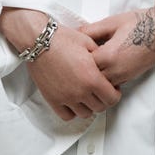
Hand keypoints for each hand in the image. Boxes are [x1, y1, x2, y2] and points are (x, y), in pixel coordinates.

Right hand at [0, 7, 121, 121]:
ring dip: (88, 106)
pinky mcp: (52, 99)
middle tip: (100, 90)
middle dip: (103, 99)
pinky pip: (67, 115)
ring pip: (85, 114)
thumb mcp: (89, 44)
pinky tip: (73, 101)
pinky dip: (72, 111)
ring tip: (86, 95)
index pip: (112, 99)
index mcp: (92, 78)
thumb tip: (108, 67)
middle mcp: (80, 92)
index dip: (115, 93)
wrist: (39, 41)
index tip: (112, 88)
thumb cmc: (63, 39)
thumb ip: (101, 59)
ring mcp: (65, 97)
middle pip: (100, 108)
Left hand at [80, 0, 154, 87]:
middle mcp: (115, 70)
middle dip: (82, 70)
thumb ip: (91, 30)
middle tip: (77, 60)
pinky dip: (104, 79)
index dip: (76, 58)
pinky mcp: (129, 78)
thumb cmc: (139, 23)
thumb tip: (74, 34)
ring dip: (93, 76)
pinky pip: (111, 84)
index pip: (83, 64)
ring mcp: (123, 76)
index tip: (73, 51)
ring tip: (89, 64)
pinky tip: (102, 67)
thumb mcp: (112, 22)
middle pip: (89, 78)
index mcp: (108, 55)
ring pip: (100, 84)